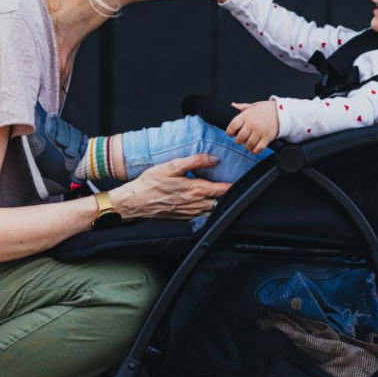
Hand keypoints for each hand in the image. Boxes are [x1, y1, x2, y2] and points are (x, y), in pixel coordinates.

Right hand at [110, 155, 228, 220]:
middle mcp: (195, 204)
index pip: (222, 189)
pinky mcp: (183, 218)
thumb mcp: (172, 166)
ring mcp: (189, 213)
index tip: (242, 180)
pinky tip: (207, 205)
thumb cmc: (151, 183)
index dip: (233, 185)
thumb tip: (213, 158)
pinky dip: (208, 211)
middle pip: (220, 201)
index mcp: (195, 190)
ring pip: (212, 210)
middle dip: (228, 195)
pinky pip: (202, 216)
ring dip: (219, 203)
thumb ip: (194, 161)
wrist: (135, 202)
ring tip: (223, 195)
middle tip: (236, 187)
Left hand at [226, 100, 280, 152]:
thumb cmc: (265, 109)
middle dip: (238, 140)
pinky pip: (258, 148)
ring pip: (248, 144)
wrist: (281, 111)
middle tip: (240, 139)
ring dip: (247, 146)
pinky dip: (254, 150)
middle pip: (240, 138)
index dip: (229, 132)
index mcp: (247, 115)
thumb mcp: (253, 106)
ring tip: (248, 143)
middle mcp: (252, 124)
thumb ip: (242, 107)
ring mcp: (260, 131)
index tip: (231, 134)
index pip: (233, 126)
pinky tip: (254, 148)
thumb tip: (233, 105)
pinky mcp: (267, 138)